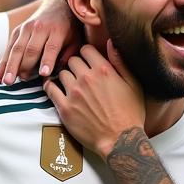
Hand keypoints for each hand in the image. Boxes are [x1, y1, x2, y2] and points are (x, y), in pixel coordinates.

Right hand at [0, 0, 81, 83]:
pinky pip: (8, 49)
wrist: (58, 5)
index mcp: (57, 31)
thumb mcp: (76, 41)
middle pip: (30, 49)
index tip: (43, 73)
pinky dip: (2, 64)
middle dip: (25, 66)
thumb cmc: (69, 29)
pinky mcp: (17, 31)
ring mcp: (26, 28)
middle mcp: (39, 28)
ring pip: (16, 49)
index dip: (47, 60)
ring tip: (6, 82)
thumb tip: (55, 76)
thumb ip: (68, 57)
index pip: (51, 47)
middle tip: (21, 81)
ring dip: (10, 66)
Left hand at [44, 42, 145, 157]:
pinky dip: (50, 86)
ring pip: (62, 73)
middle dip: (76, 65)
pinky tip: (54, 88)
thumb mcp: (134, 85)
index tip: (88, 61)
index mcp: (104, 70)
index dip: (87, 54)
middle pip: (72, 60)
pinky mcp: (65, 108)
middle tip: (79, 74)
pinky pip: (50, 89)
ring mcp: (74, 93)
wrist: (120, 141)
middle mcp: (87, 79)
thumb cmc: (130, 115)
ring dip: (66, 76)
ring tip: (71, 84)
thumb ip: (120, 61)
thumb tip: (111, 42)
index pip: (86, 49)